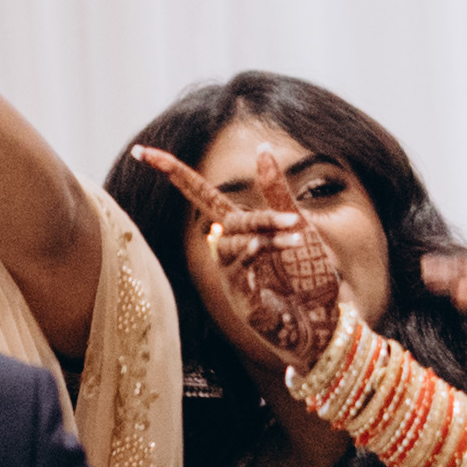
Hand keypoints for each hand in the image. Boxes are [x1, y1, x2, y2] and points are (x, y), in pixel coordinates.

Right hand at [130, 145, 346, 367]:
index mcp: (240, 228)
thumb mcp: (298, 224)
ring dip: (265, 237)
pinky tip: (266, 248)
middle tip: (295, 221)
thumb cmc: (309, 274)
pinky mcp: (239, 299)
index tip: (139, 151)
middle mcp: (229, 249)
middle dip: (259, 219)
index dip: (171, 171)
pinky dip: (249, 255)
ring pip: (231, 244)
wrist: (326, 320)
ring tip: (298, 240)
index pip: (197, 193)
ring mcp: (231, 275)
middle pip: (225, 220)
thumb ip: (276, 190)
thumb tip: (262, 147)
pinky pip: (236, 270)